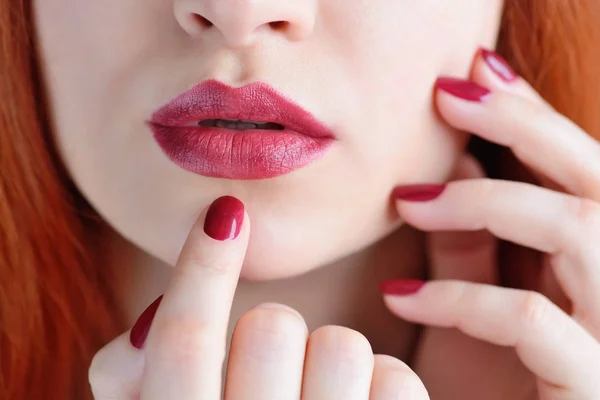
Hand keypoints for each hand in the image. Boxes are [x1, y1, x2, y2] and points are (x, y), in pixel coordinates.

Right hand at [88, 196, 429, 398]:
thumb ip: (135, 381)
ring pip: (343, 345)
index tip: (226, 212)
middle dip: (273, 334)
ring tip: (318, 396)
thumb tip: (150, 319)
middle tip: (269, 371)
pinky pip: (396, 377)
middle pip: (273, 327)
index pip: (183, 340)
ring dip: (329, 358)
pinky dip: (381, 383)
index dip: (201, 266)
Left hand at [382, 48, 599, 398]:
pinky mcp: (595, 384)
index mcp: (598, 265)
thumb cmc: (487, 393)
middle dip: (525, 125)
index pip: (581, 169)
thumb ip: (473, 243)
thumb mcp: (473, 309)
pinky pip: (530, 316)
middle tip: (446, 94)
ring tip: (405, 202)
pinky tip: (399, 298)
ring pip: (580, 229)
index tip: (477, 71)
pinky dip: (460, 297)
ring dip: (486, 201)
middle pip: (599, 180)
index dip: (535, 115)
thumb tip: (458, 161)